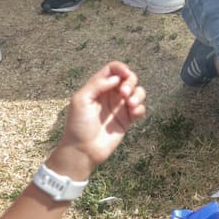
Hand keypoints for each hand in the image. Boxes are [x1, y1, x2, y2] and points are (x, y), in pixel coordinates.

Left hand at [44, 62, 146, 180]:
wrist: (83, 150)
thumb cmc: (78, 125)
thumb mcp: (81, 100)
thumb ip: (97, 84)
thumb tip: (116, 78)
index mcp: (98, 87)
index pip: (112, 69)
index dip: (120, 68)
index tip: (125, 74)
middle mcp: (110, 95)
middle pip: (128, 78)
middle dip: (130, 82)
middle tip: (123, 93)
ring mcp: (120, 107)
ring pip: (138, 91)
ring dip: (138, 94)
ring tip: (130, 104)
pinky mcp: (127, 119)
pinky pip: (140, 108)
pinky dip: (139, 108)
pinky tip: (132, 114)